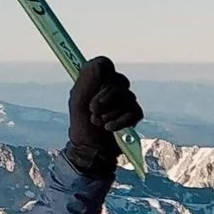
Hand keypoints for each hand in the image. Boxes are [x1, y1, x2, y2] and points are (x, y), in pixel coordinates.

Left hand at [64, 55, 141, 177]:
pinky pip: (135, 111)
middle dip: (104, 98)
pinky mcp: (134, 115)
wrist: (92, 150)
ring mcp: (125, 101)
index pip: (105, 64)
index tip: (94, 87)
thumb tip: (100, 63)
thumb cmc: (82, 126)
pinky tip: (110, 129)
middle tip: (92, 111)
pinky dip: (121, 121)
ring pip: (127, 96)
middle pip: (118, 81)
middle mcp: (112, 88)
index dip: (102, 74)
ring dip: (110, 113)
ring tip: (99, 123)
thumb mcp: (78, 102)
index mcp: (96, 82)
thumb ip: (87, 80)